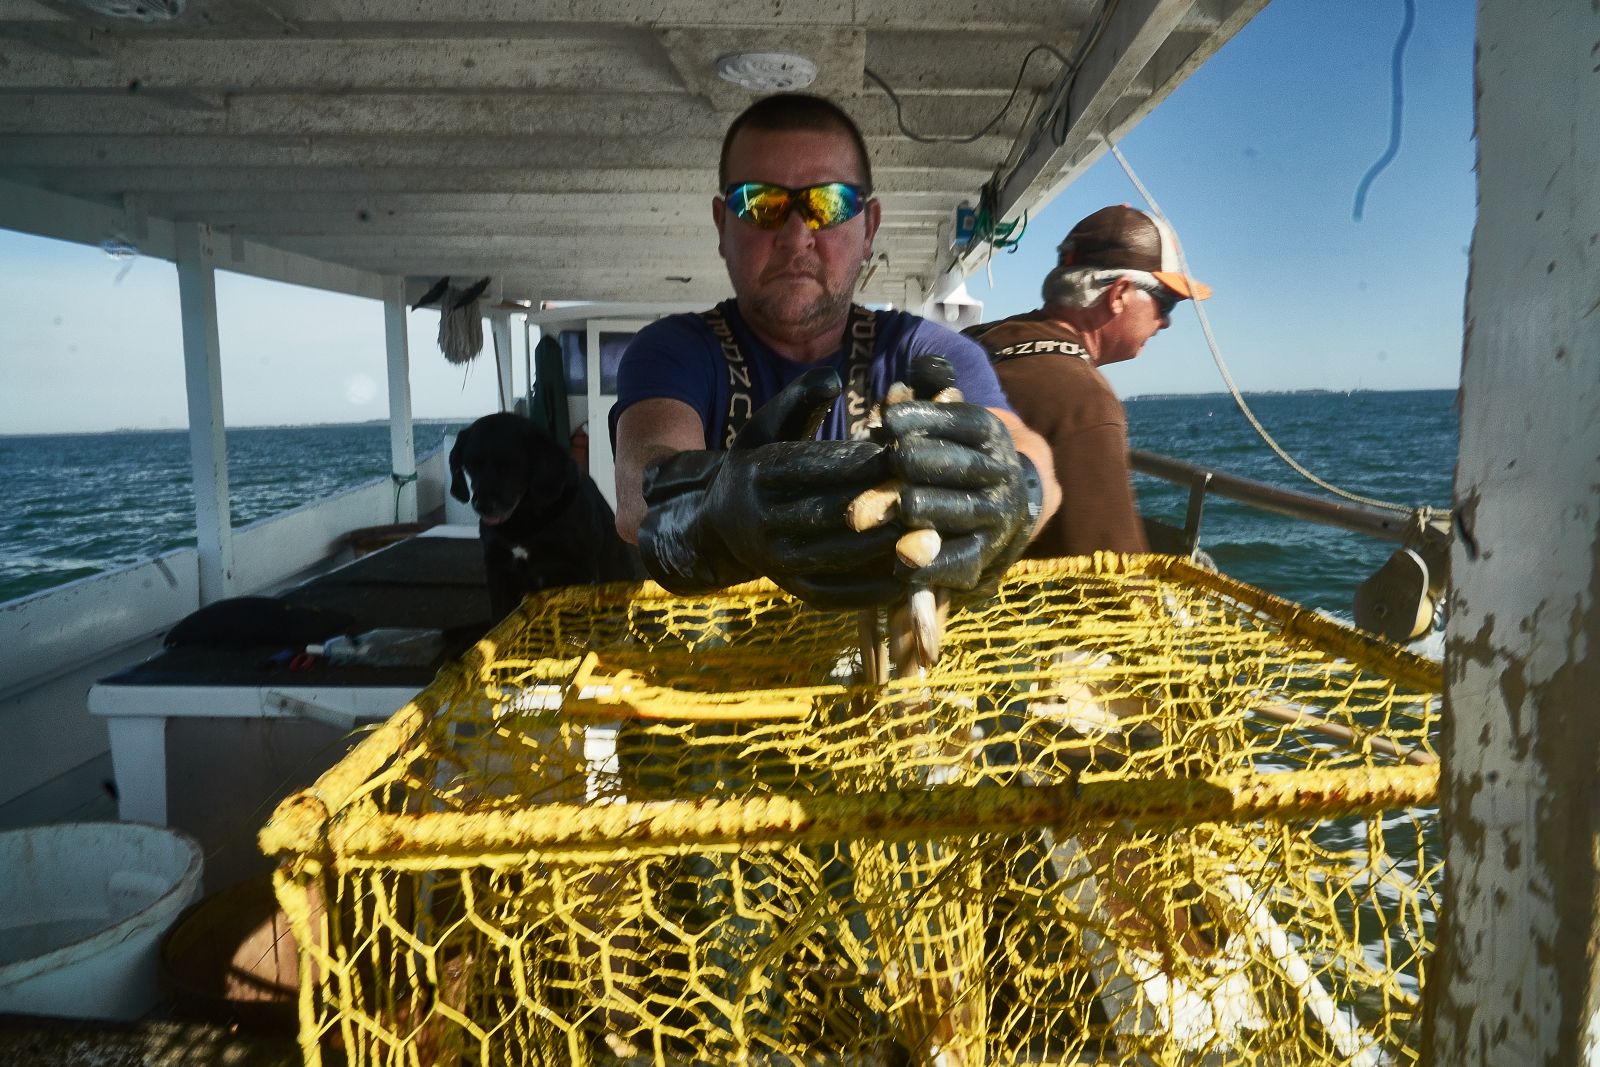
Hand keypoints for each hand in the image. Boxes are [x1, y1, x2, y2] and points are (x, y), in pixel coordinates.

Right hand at [639, 368, 903, 607]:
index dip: (860, 460)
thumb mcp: (768, 424)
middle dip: (880, 502)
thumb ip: (800, 397)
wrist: (722, 526)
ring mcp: (775, 561)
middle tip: (926, 491)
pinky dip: (873, 588)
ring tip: (928, 530)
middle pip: (829, 512)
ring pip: (837, 554)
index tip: (901, 451)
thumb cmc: (760, 463)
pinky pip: (837, 592)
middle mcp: (760, 521)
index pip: (814, 466)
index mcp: (757, 474)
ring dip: (884, 545)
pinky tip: (910, 574)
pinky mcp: (792, 589)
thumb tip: (834, 377)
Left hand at [878, 355, 1041, 593]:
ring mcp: (996, 517)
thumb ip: (927, 396)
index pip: (963, 423)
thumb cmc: (955, 453)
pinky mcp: (986, 555)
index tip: (890, 419)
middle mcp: (999, 474)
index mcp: (990, 436)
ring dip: (928, 509)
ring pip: (962, 512)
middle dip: (923, 463)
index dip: (927, 419)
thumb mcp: (949, 419)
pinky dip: (933, 563)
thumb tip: (899, 388)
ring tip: (899, 506)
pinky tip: (900, 561)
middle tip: (894, 459)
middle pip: (962, 466)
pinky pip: (961, 561)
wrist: (1006, 504)